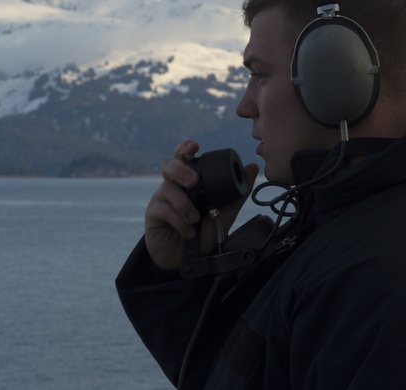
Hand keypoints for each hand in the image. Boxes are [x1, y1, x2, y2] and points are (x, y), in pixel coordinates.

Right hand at [144, 140, 259, 269]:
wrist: (191, 259)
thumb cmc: (206, 232)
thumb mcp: (225, 212)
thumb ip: (238, 192)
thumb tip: (252, 167)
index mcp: (191, 180)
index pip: (185, 157)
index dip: (186, 148)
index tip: (195, 146)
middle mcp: (175, 185)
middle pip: (170, 166)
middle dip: (181, 170)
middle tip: (193, 182)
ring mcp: (162, 198)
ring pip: (166, 188)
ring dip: (183, 203)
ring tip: (194, 218)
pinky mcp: (153, 214)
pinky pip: (162, 209)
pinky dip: (178, 220)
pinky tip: (188, 231)